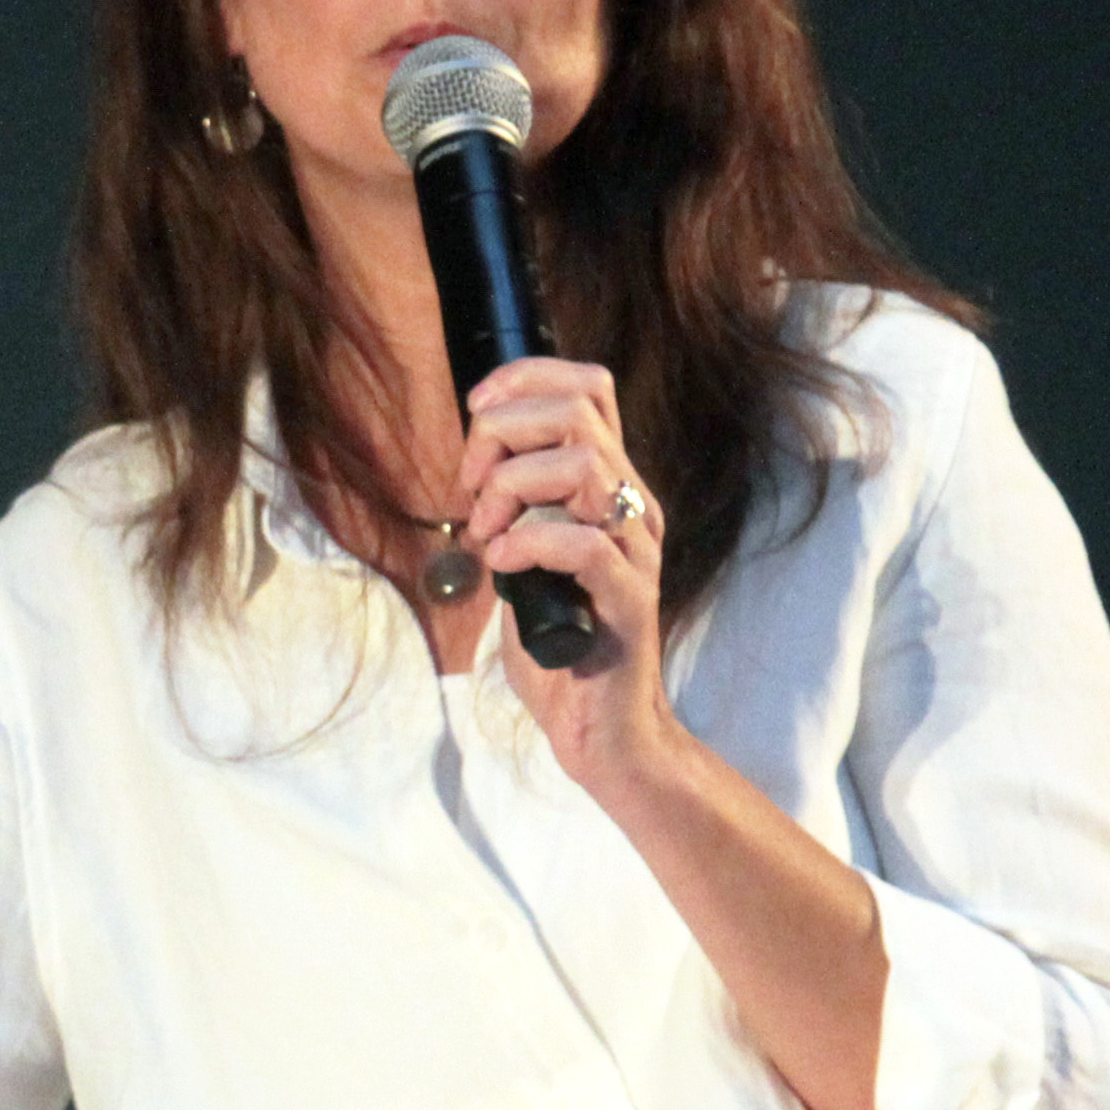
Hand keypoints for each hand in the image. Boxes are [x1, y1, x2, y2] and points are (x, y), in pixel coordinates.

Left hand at [457, 355, 680, 792]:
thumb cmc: (560, 647)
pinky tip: (503, 563)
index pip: (589, 389)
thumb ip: (513, 510)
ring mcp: (636, 551)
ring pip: (585, 466)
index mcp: (610, 489)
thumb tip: (474, 470)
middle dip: (505, 434)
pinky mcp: (629, 601)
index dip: (526, 380)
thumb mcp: (526, 560)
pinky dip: (529, 542)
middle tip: (473, 491)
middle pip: (578, 413)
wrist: (603, 729)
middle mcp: (633, 508)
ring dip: (514, 487)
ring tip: (488, 532)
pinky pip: (586, 544)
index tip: (476, 412)